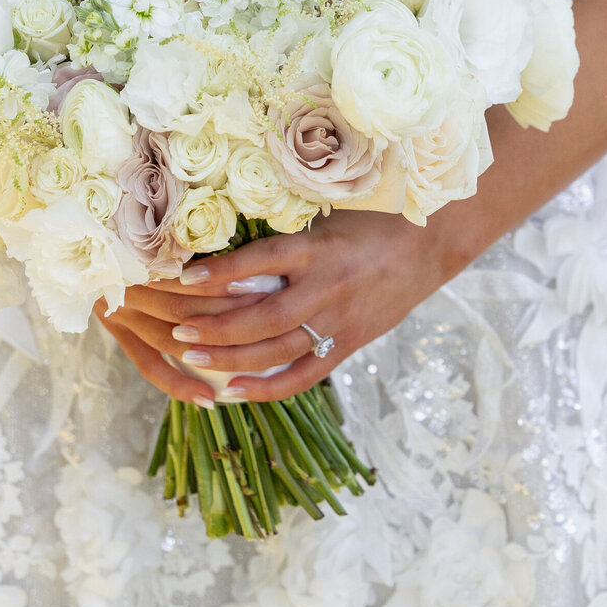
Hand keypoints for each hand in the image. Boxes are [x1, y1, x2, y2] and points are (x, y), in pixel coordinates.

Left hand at [97, 209, 457, 404]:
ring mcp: (339, 321)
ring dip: (231, 360)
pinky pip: (304, 375)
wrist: (429, 244)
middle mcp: (326, 288)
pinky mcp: (349, 344)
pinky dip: (267, 388)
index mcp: (318, 249)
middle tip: (177, 331)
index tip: (183, 278)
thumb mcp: (328, 215)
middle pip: (262, 319)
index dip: (221, 272)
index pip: (261, 261)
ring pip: (277, 351)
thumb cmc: (371, 219)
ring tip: (190, 358)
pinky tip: (233, 391)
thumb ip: (284, 230)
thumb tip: (226, 229)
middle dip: (215, 328)